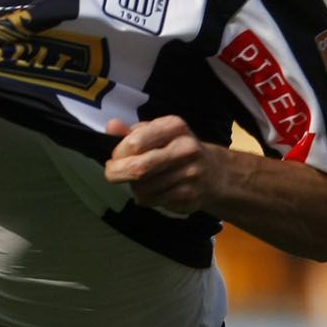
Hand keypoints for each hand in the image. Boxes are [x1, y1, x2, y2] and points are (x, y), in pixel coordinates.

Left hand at [103, 116, 223, 214]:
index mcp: (174, 127)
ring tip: (141, 181)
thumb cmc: (176, 150)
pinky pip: (152, 200)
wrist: (215, 173)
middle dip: (116, 174)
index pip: (134, 142)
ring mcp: (189, 173)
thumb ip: (131, 132)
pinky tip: (153, 191)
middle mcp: (185, 148)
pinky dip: (145, 198)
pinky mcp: (189, 195)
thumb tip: (111, 126)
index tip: (115, 157)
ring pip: (142, 188)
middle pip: (138, 168)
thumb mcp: (157, 133)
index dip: (118, 153)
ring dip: (134, 187)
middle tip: (113, 174)